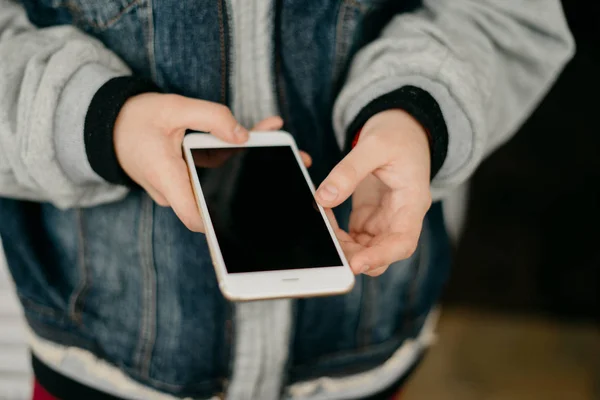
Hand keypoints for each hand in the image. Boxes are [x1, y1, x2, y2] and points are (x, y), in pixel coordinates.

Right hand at [114, 93, 309, 231]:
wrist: (111, 125)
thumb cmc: (137, 118)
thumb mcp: (173, 107)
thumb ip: (210, 117)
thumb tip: (243, 137)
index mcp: (166, 178)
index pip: (195, 214)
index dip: (222, 222)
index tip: (251, 214)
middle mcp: (174, 191)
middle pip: (217, 199)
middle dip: (253, 186)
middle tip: (293, 165)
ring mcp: (180, 188)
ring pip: (219, 185)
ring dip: (249, 166)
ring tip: (282, 145)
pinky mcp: (186, 180)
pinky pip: (213, 174)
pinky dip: (234, 158)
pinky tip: (259, 135)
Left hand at [316, 109, 431, 275]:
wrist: (401, 129)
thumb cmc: (397, 135)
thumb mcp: (374, 145)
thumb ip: (349, 171)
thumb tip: (324, 197)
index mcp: (413, 202)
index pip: (403, 242)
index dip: (381, 257)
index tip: (356, 264)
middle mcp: (401, 218)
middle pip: (382, 252)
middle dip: (355, 257)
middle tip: (328, 250)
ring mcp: (384, 221)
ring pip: (365, 250)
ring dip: (343, 248)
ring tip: (322, 231)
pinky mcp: (369, 218)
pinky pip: (353, 238)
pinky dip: (337, 235)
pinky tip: (324, 220)